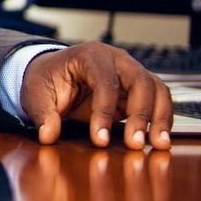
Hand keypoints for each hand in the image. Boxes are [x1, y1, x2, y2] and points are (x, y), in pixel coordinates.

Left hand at [20, 43, 172, 149]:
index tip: (100, 140)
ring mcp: (130, 72)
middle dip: (141, 114)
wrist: (53, 74)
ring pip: (157, 89)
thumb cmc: (47, 80)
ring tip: (158, 144)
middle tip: (135, 143)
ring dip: (160, 117)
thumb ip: (43, 115)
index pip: (104, 81)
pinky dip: (162, 118)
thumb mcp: (37, 95)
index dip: (104, 112)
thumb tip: (48, 135)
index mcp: (89, 55)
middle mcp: (116, 60)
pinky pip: (159, 99)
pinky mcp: (139, 88)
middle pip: (140, 81)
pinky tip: (158, 139)